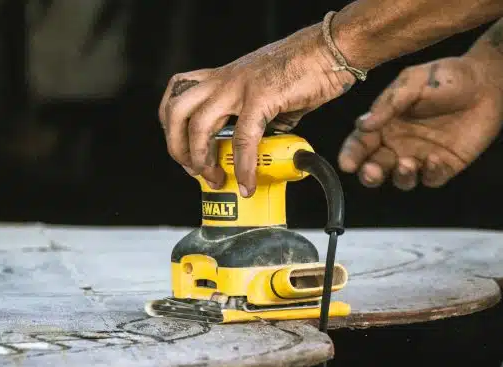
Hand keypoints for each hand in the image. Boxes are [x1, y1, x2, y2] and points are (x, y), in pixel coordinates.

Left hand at [158, 24, 355, 196]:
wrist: (330, 49)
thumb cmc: (305, 67)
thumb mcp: (267, 93)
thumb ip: (258, 119)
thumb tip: (260, 147)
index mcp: (222, 77)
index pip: (177, 97)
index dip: (172, 129)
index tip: (185, 153)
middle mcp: (224, 80)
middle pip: (176, 112)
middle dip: (177, 148)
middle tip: (193, 170)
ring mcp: (239, 87)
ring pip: (198, 124)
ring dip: (201, 159)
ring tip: (215, 178)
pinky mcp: (261, 97)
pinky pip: (243, 138)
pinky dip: (243, 166)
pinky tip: (248, 181)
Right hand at [338, 56, 502, 189]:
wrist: (487, 82)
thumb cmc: (445, 77)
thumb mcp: (413, 82)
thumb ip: (389, 104)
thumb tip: (362, 124)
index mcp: (384, 124)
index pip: (361, 143)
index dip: (351, 155)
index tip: (347, 164)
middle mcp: (398, 144)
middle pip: (375, 167)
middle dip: (370, 174)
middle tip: (371, 172)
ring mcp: (420, 157)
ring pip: (401, 179)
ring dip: (400, 176)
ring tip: (407, 163)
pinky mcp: (444, 166)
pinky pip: (431, 179)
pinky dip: (430, 174)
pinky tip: (434, 160)